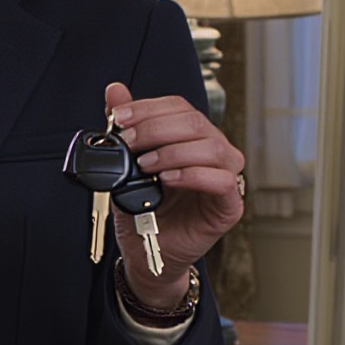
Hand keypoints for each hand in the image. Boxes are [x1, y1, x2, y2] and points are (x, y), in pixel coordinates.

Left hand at [104, 81, 245, 294]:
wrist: (146, 253)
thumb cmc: (142, 210)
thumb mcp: (126, 167)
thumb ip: (127, 128)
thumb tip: (115, 91)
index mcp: (192, 138)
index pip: (180, 108)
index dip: (150, 108)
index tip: (120, 118)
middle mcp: (214, 153)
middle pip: (195, 123)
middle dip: (155, 128)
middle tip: (128, 142)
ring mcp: (226, 177)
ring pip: (212, 147)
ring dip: (173, 151)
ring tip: (145, 165)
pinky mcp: (229, 205)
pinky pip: (223, 181)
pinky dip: (193, 175)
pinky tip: (168, 179)